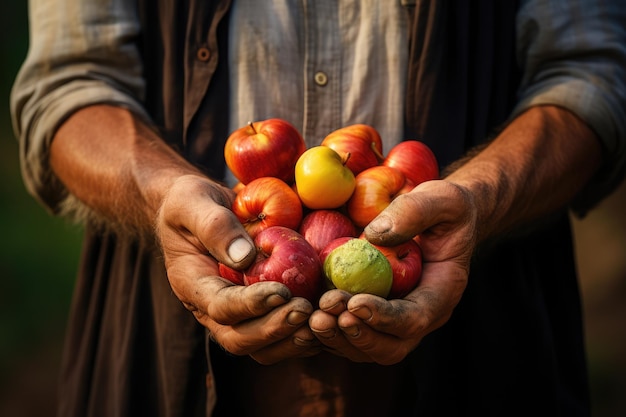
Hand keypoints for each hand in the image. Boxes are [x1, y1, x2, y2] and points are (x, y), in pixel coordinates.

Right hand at [156, 174, 320, 363]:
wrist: (198, 208)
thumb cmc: (192, 201)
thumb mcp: (193, 202)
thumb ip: (215, 226)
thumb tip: (245, 257)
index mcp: (193, 285)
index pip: (221, 307)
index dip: (251, 305)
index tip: (281, 292)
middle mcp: (213, 309)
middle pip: (241, 339)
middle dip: (275, 329)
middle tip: (305, 310)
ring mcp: (238, 314)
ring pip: (263, 347)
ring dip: (292, 339)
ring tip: (321, 319)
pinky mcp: (260, 310)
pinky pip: (281, 334)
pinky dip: (305, 332)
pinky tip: (329, 316)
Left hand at [309, 180, 473, 363]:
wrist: (441, 217)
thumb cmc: (445, 207)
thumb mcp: (442, 198)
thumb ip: (414, 211)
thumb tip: (374, 234)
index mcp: (441, 292)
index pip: (415, 319)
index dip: (384, 318)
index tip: (355, 303)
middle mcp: (419, 314)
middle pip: (390, 346)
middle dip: (356, 335)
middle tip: (325, 314)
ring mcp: (395, 318)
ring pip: (367, 347)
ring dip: (337, 338)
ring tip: (313, 318)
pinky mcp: (372, 313)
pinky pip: (350, 334)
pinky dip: (328, 331)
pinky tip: (306, 313)